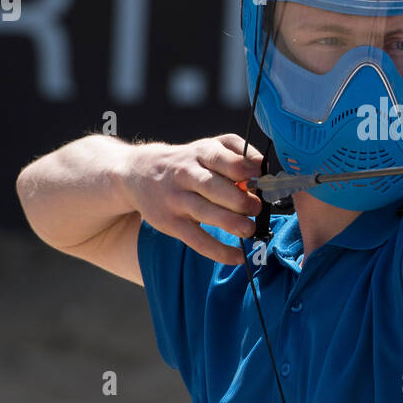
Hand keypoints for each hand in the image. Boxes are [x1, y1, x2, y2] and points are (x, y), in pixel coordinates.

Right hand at [123, 133, 264, 265]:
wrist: (138, 173)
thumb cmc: (187, 161)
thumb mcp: (208, 146)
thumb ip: (237, 152)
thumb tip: (264, 168)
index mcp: (201, 153)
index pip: (226, 160)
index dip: (248, 171)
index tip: (262, 181)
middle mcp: (187, 174)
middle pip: (216, 187)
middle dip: (241, 200)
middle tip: (257, 207)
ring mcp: (177, 200)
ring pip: (206, 213)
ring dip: (232, 223)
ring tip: (250, 229)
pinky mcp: (171, 223)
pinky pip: (197, 240)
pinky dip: (219, 251)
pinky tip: (238, 256)